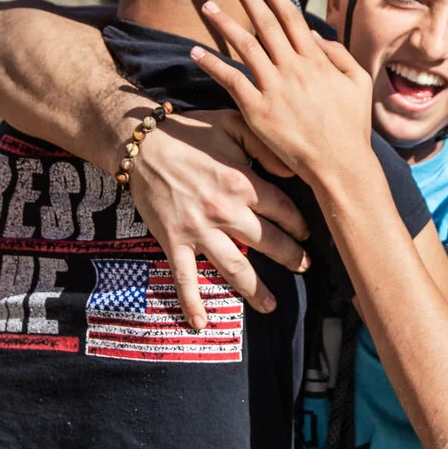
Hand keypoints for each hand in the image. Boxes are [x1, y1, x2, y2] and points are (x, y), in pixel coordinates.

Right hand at [125, 107, 309, 325]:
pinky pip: (184, 278)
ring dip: (256, 289)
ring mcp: (198, 230)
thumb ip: (263, 144)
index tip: (307, 233)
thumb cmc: (188, 131)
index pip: (283, 210)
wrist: (140, 143)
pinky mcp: (173, 241)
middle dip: (290, 257)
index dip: (299, 224)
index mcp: (242, 182)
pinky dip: (192, 303)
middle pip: (267, 242)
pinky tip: (201, 324)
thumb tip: (290, 170)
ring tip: (272, 305)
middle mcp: (224, 211)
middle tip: (303, 267)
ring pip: (235, 267)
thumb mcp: (232, 124)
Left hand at [192, 0, 376, 194]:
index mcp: (317, 60)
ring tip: (208, 6)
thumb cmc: (351, 126)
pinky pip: (230, 80)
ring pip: (244, 46)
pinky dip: (212, 64)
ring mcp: (274, 88)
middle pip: (265, 24)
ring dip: (224, 23)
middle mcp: (294, 68)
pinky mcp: (258, 110)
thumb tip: (315, 34)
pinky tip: (196, 51)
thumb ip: (338, 53)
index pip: (291, 18)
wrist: (341, 164)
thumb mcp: (357, 82)